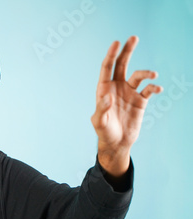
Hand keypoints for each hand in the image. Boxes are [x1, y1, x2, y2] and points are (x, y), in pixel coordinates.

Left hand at [91, 36, 162, 176]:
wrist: (117, 143)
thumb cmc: (104, 132)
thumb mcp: (99, 122)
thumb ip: (102, 109)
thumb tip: (107, 97)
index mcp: (104, 89)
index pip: (107, 68)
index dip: (111, 55)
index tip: (116, 43)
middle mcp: (117, 87)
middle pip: (122, 65)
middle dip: (127, 51)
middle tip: (133, 37)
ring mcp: (129, 93)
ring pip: (138, 76)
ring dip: (146, 73)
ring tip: (153, 75)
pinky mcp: (140, 101)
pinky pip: (149, 89)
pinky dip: (154, 86)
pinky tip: (157, 88)